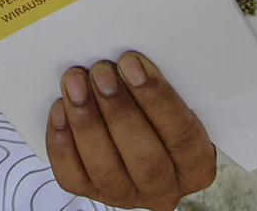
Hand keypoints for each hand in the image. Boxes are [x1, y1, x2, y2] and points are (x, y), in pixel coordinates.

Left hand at [46, 51, 215, 210]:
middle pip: (143, 157)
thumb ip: (158, 86)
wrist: (142, 134)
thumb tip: (128, 61)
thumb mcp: (177, 99)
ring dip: (87, 120)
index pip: (181, 134)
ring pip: (105, 168)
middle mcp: (163, 188)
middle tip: (101, 71)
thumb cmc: (161, 112)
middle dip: (118, 109)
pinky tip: (61, 108)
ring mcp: (126, 195)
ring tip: (75, 83)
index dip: (156, 98)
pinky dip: (63, 141)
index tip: (132, 64)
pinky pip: (73, 175)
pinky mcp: (92, 193)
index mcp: (196, 165)